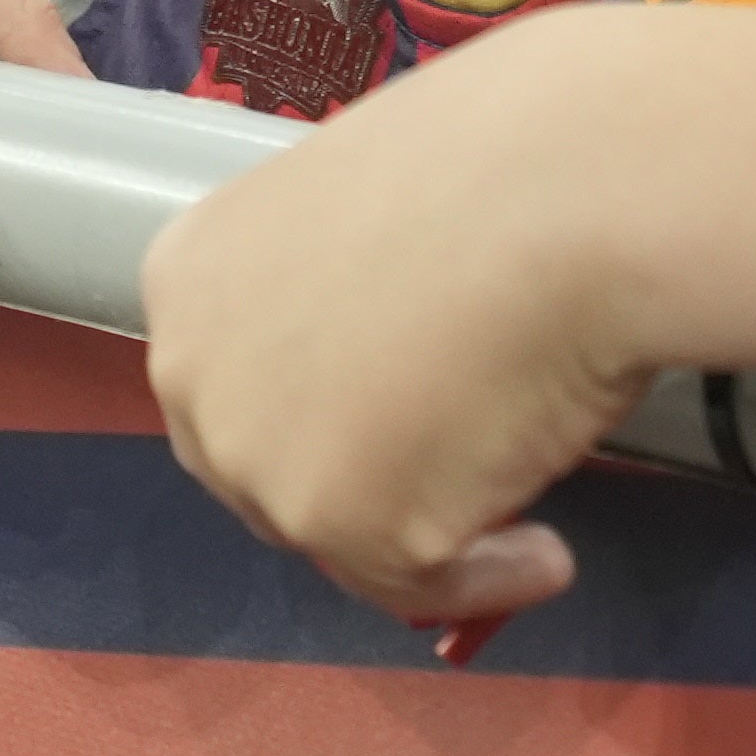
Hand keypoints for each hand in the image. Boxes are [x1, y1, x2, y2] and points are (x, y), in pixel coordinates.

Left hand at [147, 8, 755, 630]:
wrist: (565, 188)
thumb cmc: (496, 167)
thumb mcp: (361, 217)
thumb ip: (333, 298)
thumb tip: (375, 366)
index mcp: (189, 276)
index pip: (231, 383)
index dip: (310, 414)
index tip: (385, 424)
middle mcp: (194, 371)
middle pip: (262, 472)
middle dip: (351, 481)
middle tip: (448, 471)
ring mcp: (260, 456)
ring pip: (336, 535)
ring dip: (423, 526)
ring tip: (521, 500)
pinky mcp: (344, 525)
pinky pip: (419, 588)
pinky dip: (489, 580)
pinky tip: (546, 554)